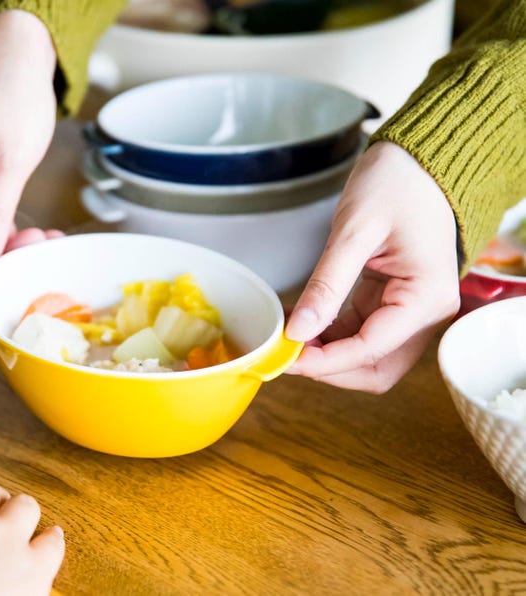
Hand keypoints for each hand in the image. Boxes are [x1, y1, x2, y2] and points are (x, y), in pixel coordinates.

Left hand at [284, 141, 460, 393]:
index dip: (324, 361)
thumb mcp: (355, 232)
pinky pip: (361, 333)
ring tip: (288, 338)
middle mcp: (425, 311)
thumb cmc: (398, 182)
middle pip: (376, 367)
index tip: (284, 357)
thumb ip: (326, 285)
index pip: (371, 349)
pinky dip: (331, 336)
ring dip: (328, 355)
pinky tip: (301, 323)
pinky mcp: (392, 300)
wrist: (418, 158)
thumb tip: (298, 330)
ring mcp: (410, 308)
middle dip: (329, 368)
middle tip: (284, 354)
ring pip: (368, 356)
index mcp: (426, 296)